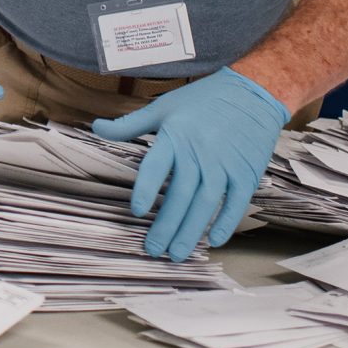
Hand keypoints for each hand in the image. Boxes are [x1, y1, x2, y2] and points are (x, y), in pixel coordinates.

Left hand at [91, 67, 289, 261]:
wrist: (252, 93)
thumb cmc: (202, 100)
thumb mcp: (163, 107)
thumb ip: (130, 124)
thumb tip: (95, 127)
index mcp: (175, 136)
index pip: (156, 166)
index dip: (145, 189)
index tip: (135, 212)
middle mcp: (200, 152)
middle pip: (180, 195)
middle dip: (165, 226)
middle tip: (152, 249)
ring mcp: (225, 165)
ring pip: (205, 204)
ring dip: (190, 232)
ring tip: (176, 254)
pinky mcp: (246, 174)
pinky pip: (236, 204)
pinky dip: (225, 224)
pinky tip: (213, 242)